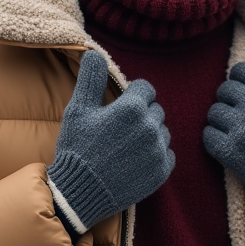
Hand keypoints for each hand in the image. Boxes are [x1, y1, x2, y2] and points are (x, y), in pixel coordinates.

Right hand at [48, 50, 173, 234]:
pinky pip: (168, 153)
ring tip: (126, 146)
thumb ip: (90, 78)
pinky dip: (155, 155)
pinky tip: (135, 161)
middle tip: (119, 130)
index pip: (146, 88)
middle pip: (155, 109)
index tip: (119, 108)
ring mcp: (158, 150)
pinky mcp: (162, 171)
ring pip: (162, 131)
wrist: (80, 192)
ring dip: (149, 134)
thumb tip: (94, 53)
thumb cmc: (77, 149)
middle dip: (140, 115)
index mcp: (131, 108)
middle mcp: (150, 127)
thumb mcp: (78, 110)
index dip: (132, 96)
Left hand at [203, 57, 244, 220]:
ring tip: (236, 132)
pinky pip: (207, 135)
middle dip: (230, 101)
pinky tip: (229, 145)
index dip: (241, 81)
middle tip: (241, 115)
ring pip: (213, 112)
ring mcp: (241, 131)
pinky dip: (215, 140)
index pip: (240, 70)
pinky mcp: (230, 153)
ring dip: (221, 122)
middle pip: (224, 90)